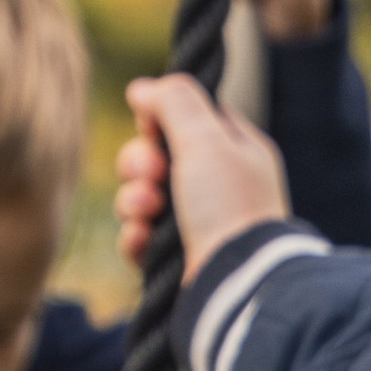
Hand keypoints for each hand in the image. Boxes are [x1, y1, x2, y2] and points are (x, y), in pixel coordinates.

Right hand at [117, 73, 289, 273]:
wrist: (235, 283)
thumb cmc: (228, 206)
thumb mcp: (206, 138)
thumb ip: (175, 102)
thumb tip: (142, 87)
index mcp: (238, 152)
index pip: (191, 118)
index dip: (162, 117)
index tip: (150, 124)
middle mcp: (220, 187)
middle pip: (156, 156)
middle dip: (139, 161)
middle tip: (151, 173)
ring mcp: (196, 225)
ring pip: (141, 197)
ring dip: (133, 199)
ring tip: (147, 210)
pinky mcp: (175, 260)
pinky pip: (138, 237)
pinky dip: (135, 236)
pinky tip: (142, 239)